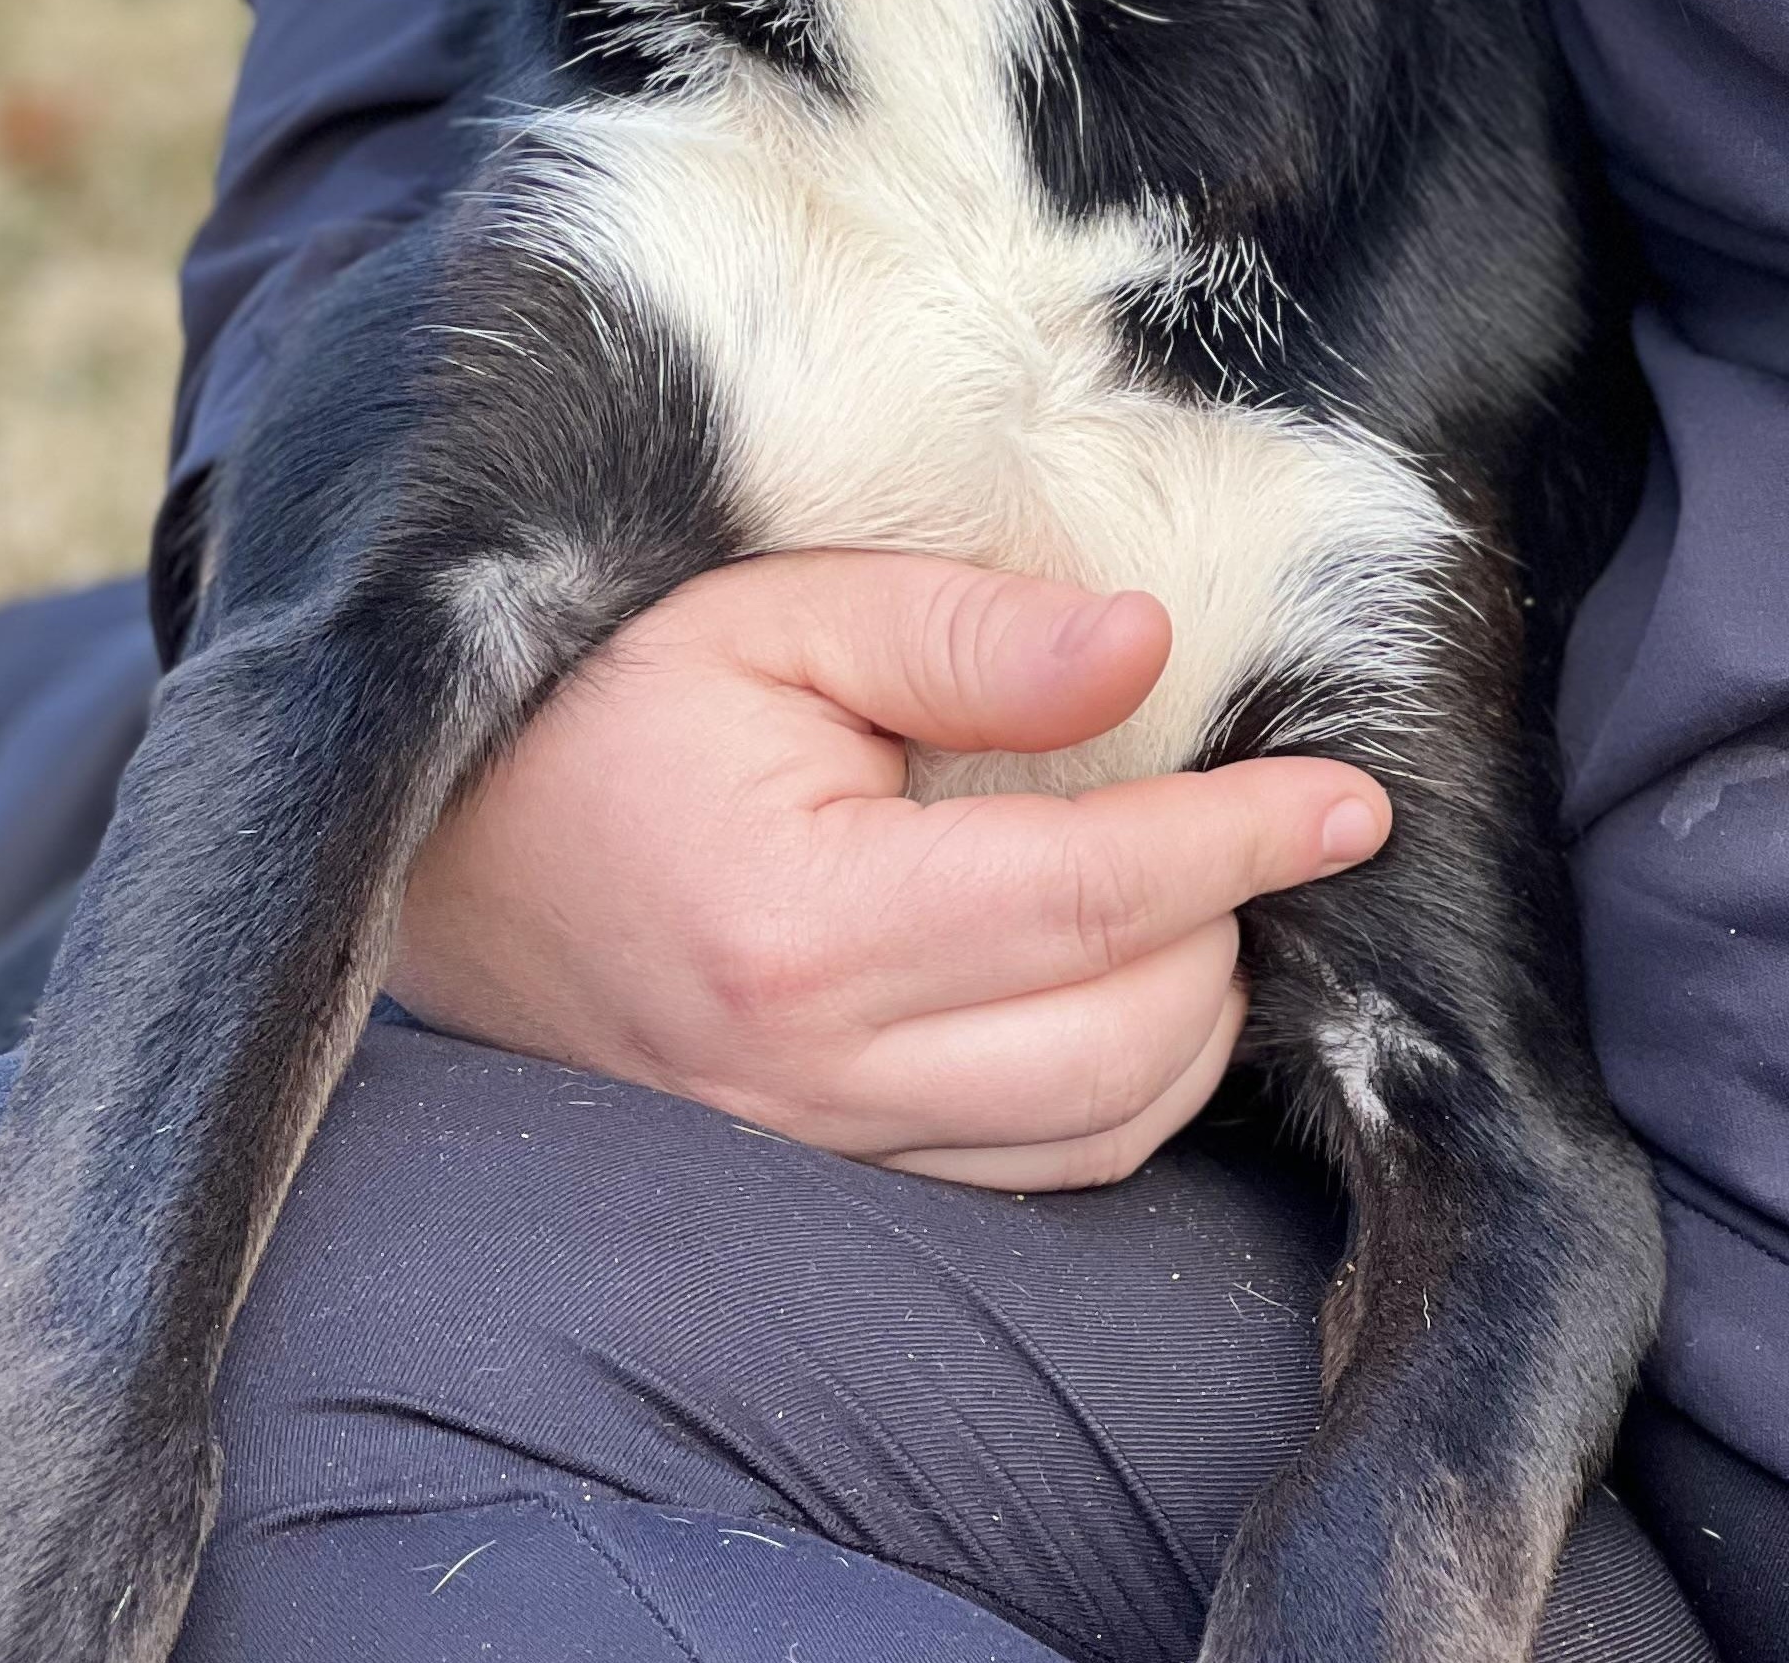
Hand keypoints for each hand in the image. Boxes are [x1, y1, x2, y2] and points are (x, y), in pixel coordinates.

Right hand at [388, 551, 1391, 1189]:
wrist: (436, 856)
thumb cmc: (598, 709)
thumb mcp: (762, 615)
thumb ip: (958, 633)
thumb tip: (1145, 646)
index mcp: (805, 923)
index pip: (1092, 896)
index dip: (1244, 840)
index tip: (1352, 798)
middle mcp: (815, 1072)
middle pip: (1123, 1039)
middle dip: (1225, 929)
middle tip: (1245, 823)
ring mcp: (813, 1146)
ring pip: (1094, 1132)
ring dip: (1186, 1022)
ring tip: (1195, 900)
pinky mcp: (818, 1173)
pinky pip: (1024, 1171)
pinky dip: (1111, 1092)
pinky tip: (1113, 990)